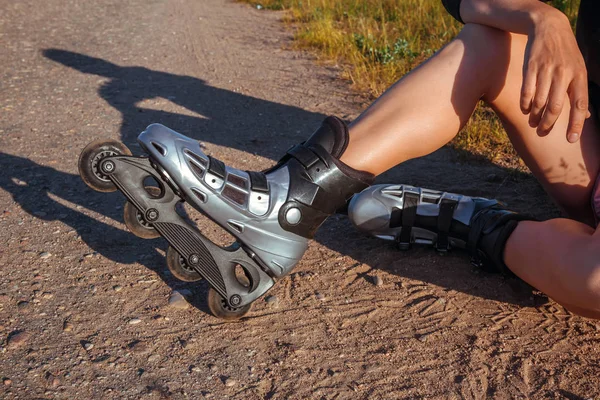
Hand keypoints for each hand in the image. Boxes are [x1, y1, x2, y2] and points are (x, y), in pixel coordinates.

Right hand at [520, 9, 589, 142]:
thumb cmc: (565, 52)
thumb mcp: (579, 68)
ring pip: (539, 102)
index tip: (571, 139)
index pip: (580, 104)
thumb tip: (586, 117)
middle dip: (548, 124)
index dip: (576, 124)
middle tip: (543, 132)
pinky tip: (525, 110)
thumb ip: (580, 93)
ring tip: (533, 123)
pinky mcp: (531, 67)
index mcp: (579, 75)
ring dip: (535, 117)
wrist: (549, 27)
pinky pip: (527, 92)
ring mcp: (547, 70)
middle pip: (556, 106)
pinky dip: (525, 105)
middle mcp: (564, 73)